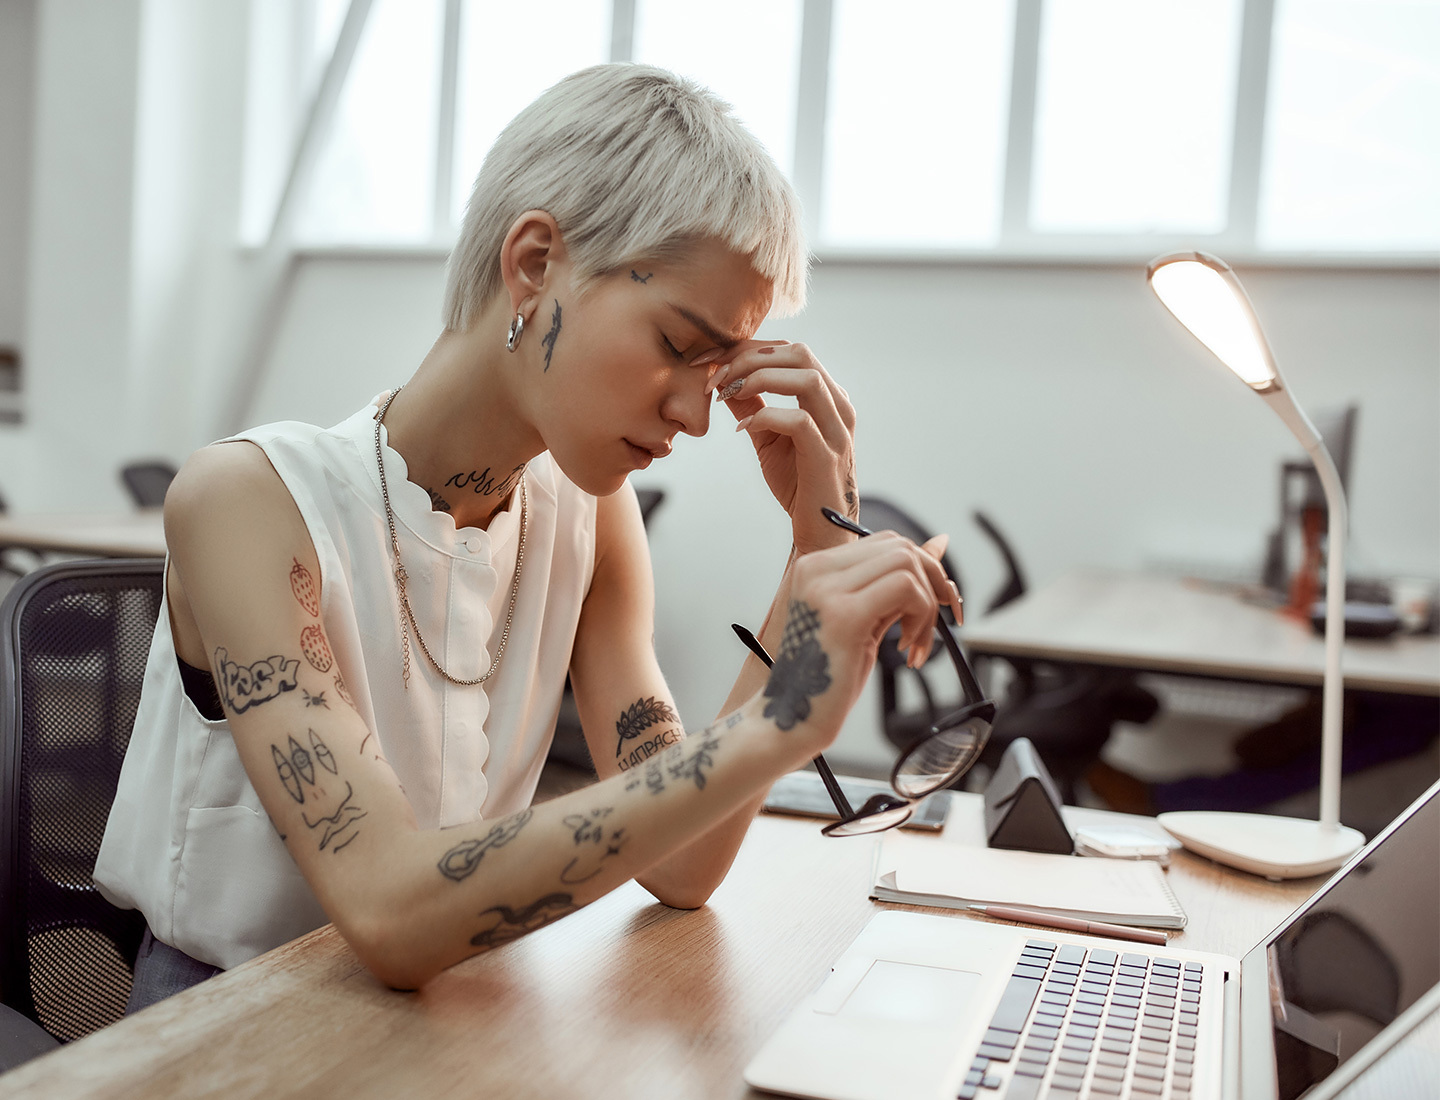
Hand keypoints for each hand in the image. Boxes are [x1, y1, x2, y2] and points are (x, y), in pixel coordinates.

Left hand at [704, 341, 856, 554]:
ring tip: (727, 394)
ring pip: (806, 378)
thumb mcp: (767, 437)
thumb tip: (721, 378)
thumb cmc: (796, 483)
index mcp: (827, 395)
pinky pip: (798, 421)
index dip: (746, 348)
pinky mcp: (827, 456)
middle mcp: (838, 406)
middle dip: (750, 357)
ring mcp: (837, 430)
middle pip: (800, 353)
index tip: (708, 362)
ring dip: (758, 378)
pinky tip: (743, 428)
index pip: (790, 351)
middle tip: (714, 377)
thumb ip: (751, 405)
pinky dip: (765, 416)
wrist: (819, 531)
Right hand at [757, 533, 960, 754]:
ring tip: (914, 643)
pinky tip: (907, 648)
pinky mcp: (845, 614)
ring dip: (927, 606)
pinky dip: (921, 617)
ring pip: (907, 564)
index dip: (924, 568)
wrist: (789, 720)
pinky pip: (906, 589)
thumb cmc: (826, 678)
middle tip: (936, 622)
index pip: (887, 542)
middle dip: (933, 582)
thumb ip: (895, 584)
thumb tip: (939, 545)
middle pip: (901, 547)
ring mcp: (828, 589)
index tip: (939, 603)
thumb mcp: (866, 620)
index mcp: (815, 567)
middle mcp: (816, 569)